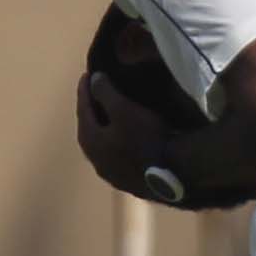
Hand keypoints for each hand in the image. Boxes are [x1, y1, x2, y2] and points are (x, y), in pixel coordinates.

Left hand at [77, 71, 181, 202]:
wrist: (173, 176)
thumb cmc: (145, 138)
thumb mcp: (123, 109)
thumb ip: (105, 92)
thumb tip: (94, 79)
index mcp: (89, 140)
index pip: (82, 108)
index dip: (85, 89)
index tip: (88, 73)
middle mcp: (95, 160)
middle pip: (90, 128)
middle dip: (93, 109)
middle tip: (98, 91)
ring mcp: (111, 174)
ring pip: (104, 143)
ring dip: (105, 127)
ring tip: (112, 112)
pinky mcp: (128, 181)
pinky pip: (117, 154)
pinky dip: (118, 141)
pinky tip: (127, 137)